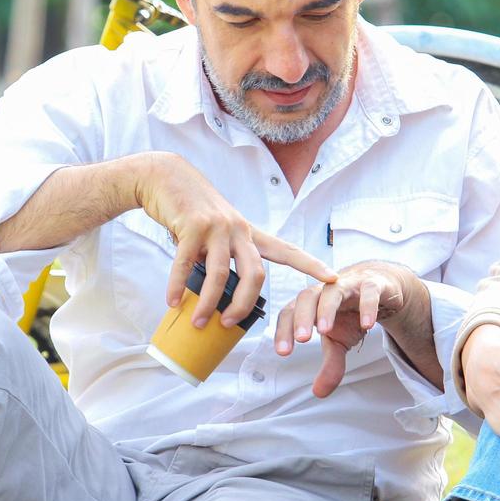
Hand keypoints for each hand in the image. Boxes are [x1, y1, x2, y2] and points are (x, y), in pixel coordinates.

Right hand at [133, 153, 335, 327]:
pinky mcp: (191, 225)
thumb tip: (216, 296)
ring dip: (208, 303)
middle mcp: (237, 228)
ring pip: (219, 274)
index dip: (310, 265)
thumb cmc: (191, 210)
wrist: (166, 176)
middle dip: (245, 304)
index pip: (285, 250)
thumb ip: (220, 258)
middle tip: (230, 324)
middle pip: (254, 274)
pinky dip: (178, 286)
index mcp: (248, 232)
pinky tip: (173, 302)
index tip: (333, 278)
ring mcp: (216, 226)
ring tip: (199, 322)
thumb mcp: (214, 233)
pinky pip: (186, 264)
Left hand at [273, 260, 424, 396]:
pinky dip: (367, 306)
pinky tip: (367, 324)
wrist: (379, 287)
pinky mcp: (371, 284)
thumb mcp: (340, 341)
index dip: (284, 330)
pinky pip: (368, 292)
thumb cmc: (351, 312)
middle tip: (301, 340)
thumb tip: (318, 393)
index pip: (290, 313)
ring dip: (327, 309)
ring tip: (324, 330)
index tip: (283, 352)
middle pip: (306, 297)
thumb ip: (330, 364)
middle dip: (302, 318)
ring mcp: (348, 285)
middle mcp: (325, 290)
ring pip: (333, 291)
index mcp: (311, 304)